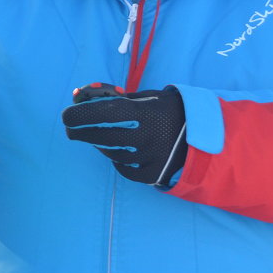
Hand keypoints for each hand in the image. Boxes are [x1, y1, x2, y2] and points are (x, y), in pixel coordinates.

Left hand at [61, 84, 187, 186]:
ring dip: (100, 145)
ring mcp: (149, 158)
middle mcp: (146, 137)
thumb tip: (87, 99)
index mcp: (145, 113)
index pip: (103, 114)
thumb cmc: (171, 111)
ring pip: (111, 153)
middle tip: (70, 129)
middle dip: (81, 132)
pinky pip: (124, 169)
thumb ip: (121, 100)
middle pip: (101, 137)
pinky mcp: (152, 175)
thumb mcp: (150, 97)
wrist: (205, 138)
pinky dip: (117, 160)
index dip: (81, 115)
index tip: (66, 116)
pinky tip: (118, 152)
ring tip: (99, 137)